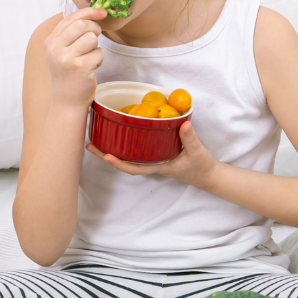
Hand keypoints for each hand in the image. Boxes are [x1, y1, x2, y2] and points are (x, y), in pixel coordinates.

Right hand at [45, 7, 107, 110]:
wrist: (67, 101)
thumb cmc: (68, 75)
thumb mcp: (62, 52)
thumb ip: (72, 34)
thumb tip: (95, 13)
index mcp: (50, 42)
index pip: (70, 18)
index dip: (89, 12)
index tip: (102, 13)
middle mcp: (55, 48)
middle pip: (82, 25)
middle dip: (94, 29)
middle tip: (94, 41)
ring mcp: (66, 58)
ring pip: (92, 38)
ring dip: (96, 47)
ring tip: (90, 58)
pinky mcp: (80, 67)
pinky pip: (99, 52)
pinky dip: (99, 59)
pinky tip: (91, 68)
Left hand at [86, 120, 218, 187]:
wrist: (207, 174)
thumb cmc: (201, 166)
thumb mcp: (197, 152)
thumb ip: (190, 138)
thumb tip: (183, 123)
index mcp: (158, 166)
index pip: (134, 168)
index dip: (119, 164)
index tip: (106, 156)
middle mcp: (151, 164)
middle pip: (124, 162)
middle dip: (106, 155)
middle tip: (90, 145)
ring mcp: (152, 159)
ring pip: (128, 156)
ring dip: (112, 148)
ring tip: (95, 139)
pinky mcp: (155, 153)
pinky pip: (137, 150)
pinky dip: (126, 143)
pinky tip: (117, 134)